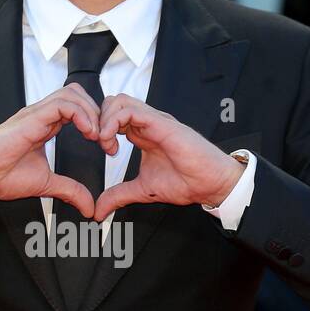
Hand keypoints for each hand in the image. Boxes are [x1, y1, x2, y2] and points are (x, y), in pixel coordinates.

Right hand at [0, 85, 105, 217]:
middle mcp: (41, 116)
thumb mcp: (46, 184)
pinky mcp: (30, 118)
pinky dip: (81, 114)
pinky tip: (87, 132)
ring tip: (98, 136)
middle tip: (107, 140)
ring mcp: (35, 114)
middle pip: (77, 94)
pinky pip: (61, 104)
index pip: (78, 109)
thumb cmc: (0, 176)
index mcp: (45, 126)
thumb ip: (69, 190)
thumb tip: (88, 206)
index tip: (107, 147)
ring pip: (72, 94)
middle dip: (99, 113)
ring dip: (92, 113)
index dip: (97, 123)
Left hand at [92, 95, 245, 220]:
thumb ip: (119, 196)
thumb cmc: (187, 182)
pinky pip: (130, 110)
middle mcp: (147, 123)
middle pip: (113, 102)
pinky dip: (113, 122)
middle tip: (101, 145)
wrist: (211, 183)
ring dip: (104, 120)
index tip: (103, 151)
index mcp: (143, 134)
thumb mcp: (142, 190)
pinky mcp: (161, 123)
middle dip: (98, 121)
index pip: (113, 117)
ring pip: (119, 101)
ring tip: (105, 143)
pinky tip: (112, 142)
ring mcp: (154, 121)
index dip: (100, 129)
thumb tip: (99, 210)